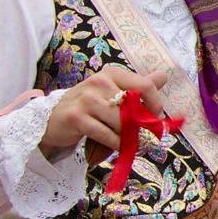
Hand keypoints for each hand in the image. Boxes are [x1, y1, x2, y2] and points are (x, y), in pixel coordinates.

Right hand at [40, 67, 168, 158]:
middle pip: (135, 107)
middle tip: (141, 134)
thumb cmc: (90, 105)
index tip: (154, 117)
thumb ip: (139, 86)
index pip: (145, 86)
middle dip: (141, 125)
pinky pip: (107, 135)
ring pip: (122, 122)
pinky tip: (117, 144)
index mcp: (112, 74)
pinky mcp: (76, 117)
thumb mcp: (113, 91)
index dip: (156, 104)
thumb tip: (164, 76)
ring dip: (128, 136)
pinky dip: (116, 143)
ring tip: (127, 140)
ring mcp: (86, 99)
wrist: (53, 118)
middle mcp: (99, 82)